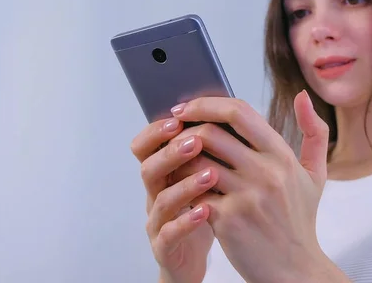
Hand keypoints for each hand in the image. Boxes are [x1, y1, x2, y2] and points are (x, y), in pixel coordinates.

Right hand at [130, 118, 219, 282]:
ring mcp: (158, 221)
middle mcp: (155, 194)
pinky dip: (186, 222)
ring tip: (211, 175)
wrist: (193, 257)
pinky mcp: (165, 247)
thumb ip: (207, 151)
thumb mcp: (203, 177)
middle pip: (149, 168)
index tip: (178, 118)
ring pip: (160, 200)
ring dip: (185, 185)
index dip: (156, 131)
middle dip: (170, 152)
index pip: (146, 146)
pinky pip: (169, 233)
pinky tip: (206, 211)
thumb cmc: (203, 209)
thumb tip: (225, 114)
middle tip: (195, 141)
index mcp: (163, 172)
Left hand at [170, 91, 336, 282]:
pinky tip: (180, 188)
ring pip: (195, 161)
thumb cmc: (300, 219)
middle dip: (183, 130)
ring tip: (173, 160)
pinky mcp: (228, 219)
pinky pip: (193, 192)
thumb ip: (314, 131)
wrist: (295, 269)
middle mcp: (266, 172)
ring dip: (178, 158)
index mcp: (282, 155)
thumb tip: (302, 95)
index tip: (187, 107)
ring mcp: (246, 196)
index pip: (239, 112)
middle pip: (210, 133)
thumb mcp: (315, 174)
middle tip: (171, 134)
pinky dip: (182, 187)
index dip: (207, 103)